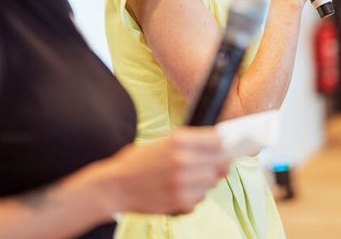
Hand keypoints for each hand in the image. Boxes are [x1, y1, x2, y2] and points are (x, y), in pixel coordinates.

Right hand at [103, 127, 229, 215]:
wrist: (115, 186)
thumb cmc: (137, 162)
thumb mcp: (163, 142)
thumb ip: (190, 143)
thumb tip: (218, 144)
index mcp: (179, 140)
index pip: (218, 140)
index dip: (223, 144)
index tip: (225, 146)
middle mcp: (183, 160)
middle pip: (220, 162)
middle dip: (219, 163)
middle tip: (213, 164)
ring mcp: (183, 182)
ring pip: (213, 181)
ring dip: (207, 179)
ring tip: (190, 178)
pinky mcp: (181, 201)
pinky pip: (201, 197)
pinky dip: (196, 195)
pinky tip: (181, 190)